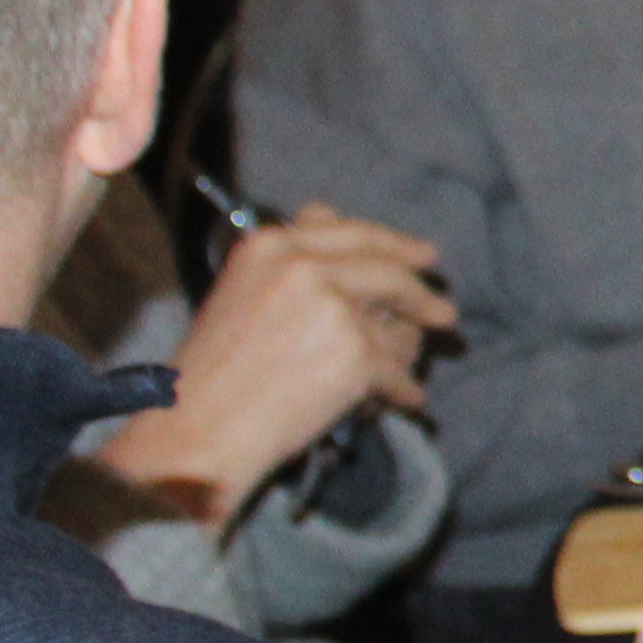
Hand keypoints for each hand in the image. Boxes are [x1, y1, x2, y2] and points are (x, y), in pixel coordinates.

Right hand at [91, 208, 450, 527]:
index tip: (424, 255)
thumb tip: (328, 212)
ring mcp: (333, 308)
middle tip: (445, 312)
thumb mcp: (240, 291)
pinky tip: (405, 401)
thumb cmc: (212, 371)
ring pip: (396, 326)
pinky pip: (397, 373)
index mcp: (272, 245)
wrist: (198, 430)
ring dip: (406, 352)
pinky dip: (403, 391)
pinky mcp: (356, 355)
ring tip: (404, 370)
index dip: (395, 244)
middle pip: (388, 270)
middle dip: (421, 293)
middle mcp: (304, 266)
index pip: (352, 232)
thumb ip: (288, 256)